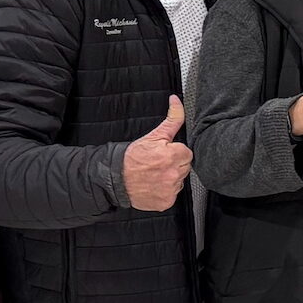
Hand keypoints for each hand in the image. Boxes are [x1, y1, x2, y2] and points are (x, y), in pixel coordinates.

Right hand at [122, 96, 192, 211]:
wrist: (115, 178)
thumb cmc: (132, 158)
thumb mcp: (153, 135)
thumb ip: (172, 119)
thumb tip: (176, 101)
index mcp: (173, 155)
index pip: (187, 153)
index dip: (175, 152)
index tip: (163, 153)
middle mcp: (173, 174)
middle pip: (185, 167)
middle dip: (174, 164)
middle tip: (158, 164)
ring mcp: (170, 189)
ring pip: (180, 181)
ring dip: (171, 177)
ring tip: (155, 174)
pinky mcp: (166, 201)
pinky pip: (173, 194)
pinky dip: (166, 191)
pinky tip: (155, 185)